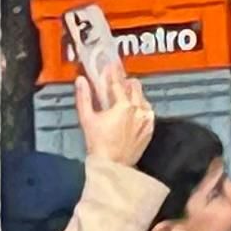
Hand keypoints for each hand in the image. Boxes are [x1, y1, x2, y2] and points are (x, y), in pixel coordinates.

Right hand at [76, 46, 153, 171]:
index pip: (117, 83)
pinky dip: (141, 108)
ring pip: (143, 98)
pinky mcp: (150, 128)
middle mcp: (139, 110)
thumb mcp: (87, 119)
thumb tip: (81, 81)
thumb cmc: (97, 144)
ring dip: (134, 94)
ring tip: (124, 96)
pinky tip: (133, 110)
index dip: (113, 72)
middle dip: (125, 82)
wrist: (112, 165)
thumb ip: (84, 98)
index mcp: (123, 106)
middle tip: (117, 81)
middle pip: (134, 87)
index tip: (111, 64)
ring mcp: (146, 119)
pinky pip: (148, 111)